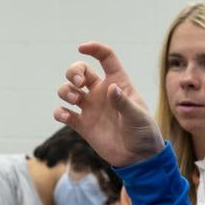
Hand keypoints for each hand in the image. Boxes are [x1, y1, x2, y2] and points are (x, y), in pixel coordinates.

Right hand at [55, 42, 164, 166]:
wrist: (139, 156)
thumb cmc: (144, 132)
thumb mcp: (138, 117)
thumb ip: (124, 103)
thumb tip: (111, 89)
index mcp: (118, 83)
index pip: (106, 58)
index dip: (94, 49)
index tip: (82, 48)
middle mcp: (102, 92)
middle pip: (80, 71)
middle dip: (73, 71)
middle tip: (78, 82)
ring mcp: (90, 107)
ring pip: (68, 89)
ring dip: (65, 90)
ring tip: (75, 100)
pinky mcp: (82, 124)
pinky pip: (63, 112)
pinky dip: (60, 112)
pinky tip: (68, 116)